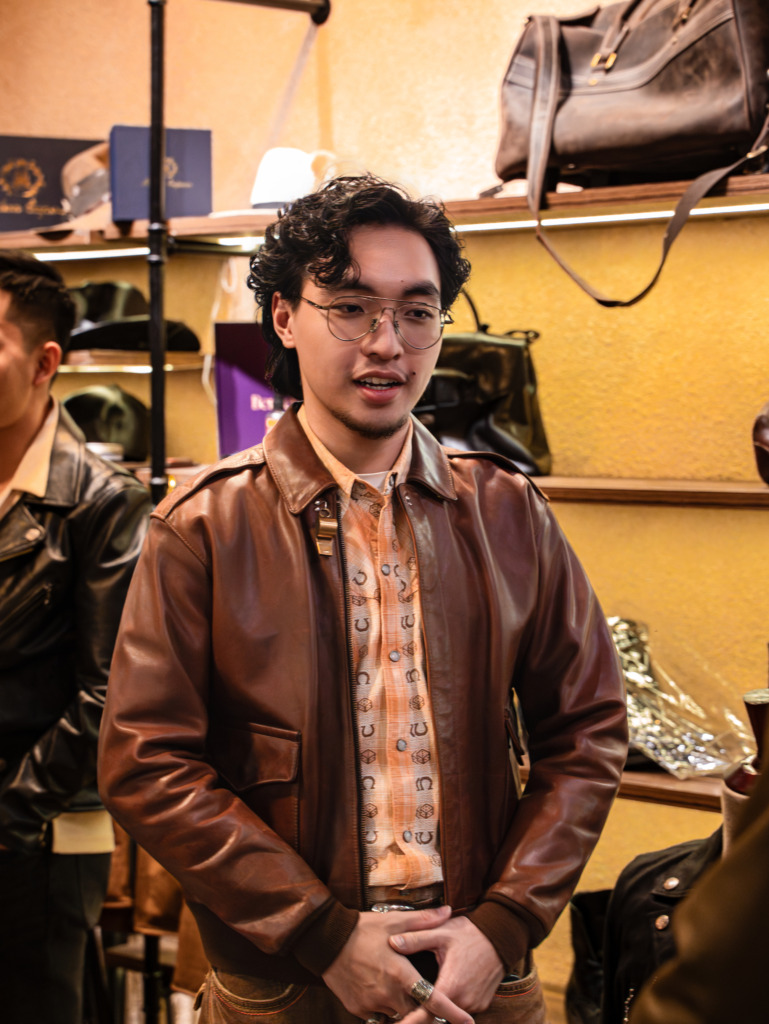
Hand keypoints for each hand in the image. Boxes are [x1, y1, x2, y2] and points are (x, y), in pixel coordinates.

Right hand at [322, 905, 473, 1022]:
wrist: (326, 941)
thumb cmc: (362, 929)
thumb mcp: (393, 921)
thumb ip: (423, 920)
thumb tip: (448, 911)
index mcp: (400, 973)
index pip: (432, 999)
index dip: (451, 1012)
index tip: (467, 1020)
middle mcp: (388, 993)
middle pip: (415, 1012)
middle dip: (423, 1008)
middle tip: (426, 997)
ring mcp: (372, 1004)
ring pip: (397, 1014)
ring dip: (402, 1005)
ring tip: (398, 986)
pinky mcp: (358, 1010)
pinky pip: (378, 1015)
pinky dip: (384, 1007)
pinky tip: (380, 988)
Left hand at [389, 916, 504, 1021]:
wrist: (501, 936)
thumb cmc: (470, 934)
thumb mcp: (441, 933)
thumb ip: (416, 939)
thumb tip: (392, 943)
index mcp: (452, 984)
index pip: (427, 1011)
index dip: (411, 1020)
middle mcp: (464, 1000)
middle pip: (437, 1015)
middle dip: (422, 1012)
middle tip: (404, 1011)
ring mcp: (475, 1004)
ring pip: (449, 1013)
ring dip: (437, 1008)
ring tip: (423, 998)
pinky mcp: (481, 1004)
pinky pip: (461, 1009)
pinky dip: (451, 1004)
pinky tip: (442, 992)